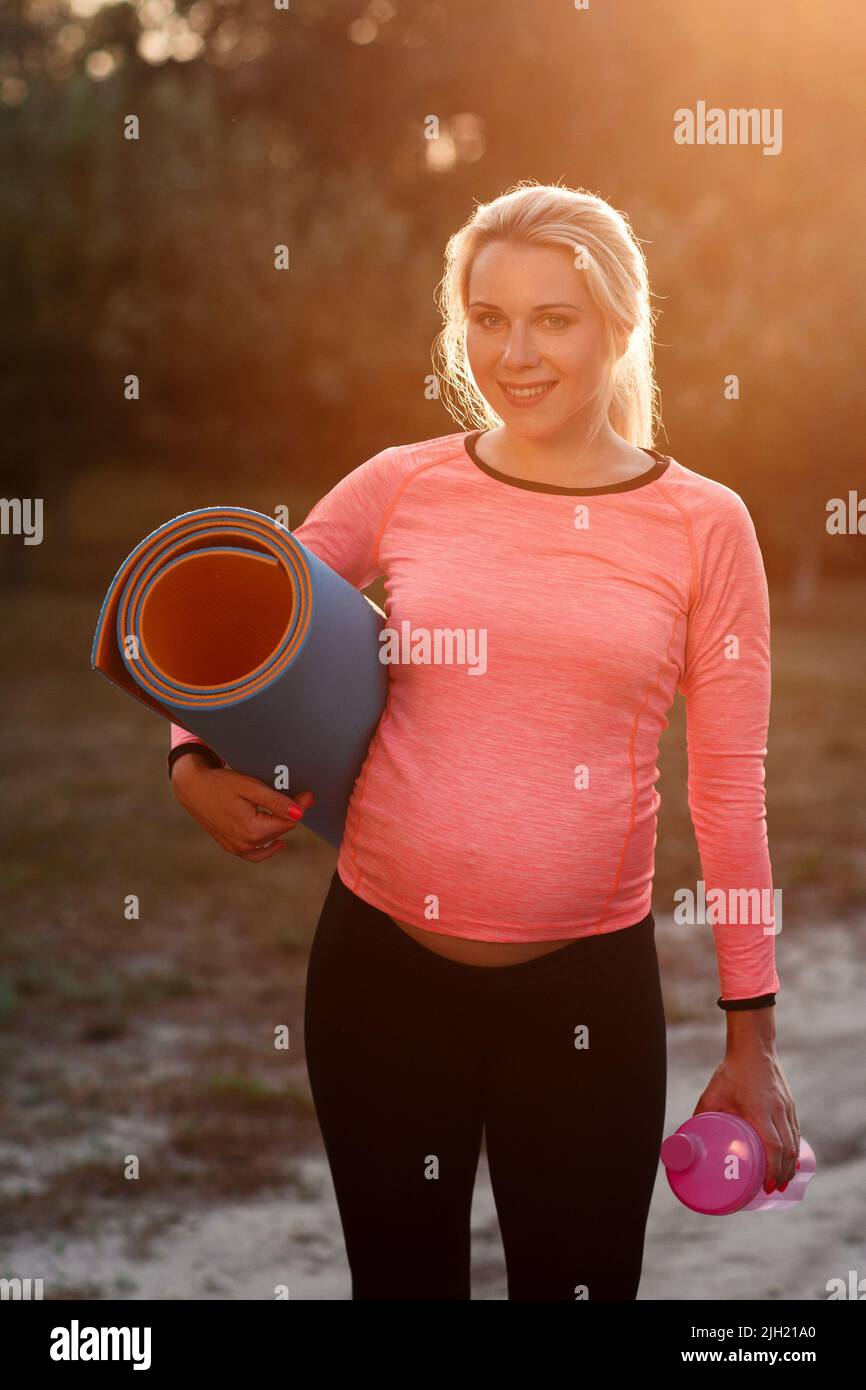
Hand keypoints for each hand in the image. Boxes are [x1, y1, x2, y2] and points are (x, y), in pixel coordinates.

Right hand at [171, 756, 314, 861]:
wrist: (192, 787)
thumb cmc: (220, 783)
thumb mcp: (250, 787)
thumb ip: (276, 802)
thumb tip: (299, 813)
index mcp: (252, 829)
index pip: (288, 822)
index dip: (300, 807)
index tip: (309, 794)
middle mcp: (244, 844)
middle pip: (280, 830)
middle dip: (290, 814)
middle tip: (300, 796)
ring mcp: (235, 847)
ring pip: (269, 841)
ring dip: (280, 827)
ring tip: (288, 811)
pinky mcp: (229, 846)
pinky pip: (254, 854)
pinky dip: (267, 849)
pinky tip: (278, 842)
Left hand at [693, 1048, 799, 1192]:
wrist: (754, 1047)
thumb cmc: (732, 1070)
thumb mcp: (712, 1094)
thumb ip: (701, 1115)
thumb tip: (687, 1138)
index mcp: (760, 1110)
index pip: (773, 1147)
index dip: (772, 1170)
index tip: (767, 1187)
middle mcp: (778, 1111)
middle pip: (787, 1150)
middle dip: (782, 1174)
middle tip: (773, 1190)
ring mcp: (787, 1107)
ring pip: (794, 1142)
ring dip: (790, 1165)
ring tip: (782, 1181)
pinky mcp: (790, 1104)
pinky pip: (796, 1132)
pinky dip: (794, 1149)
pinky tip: (790, 1160)